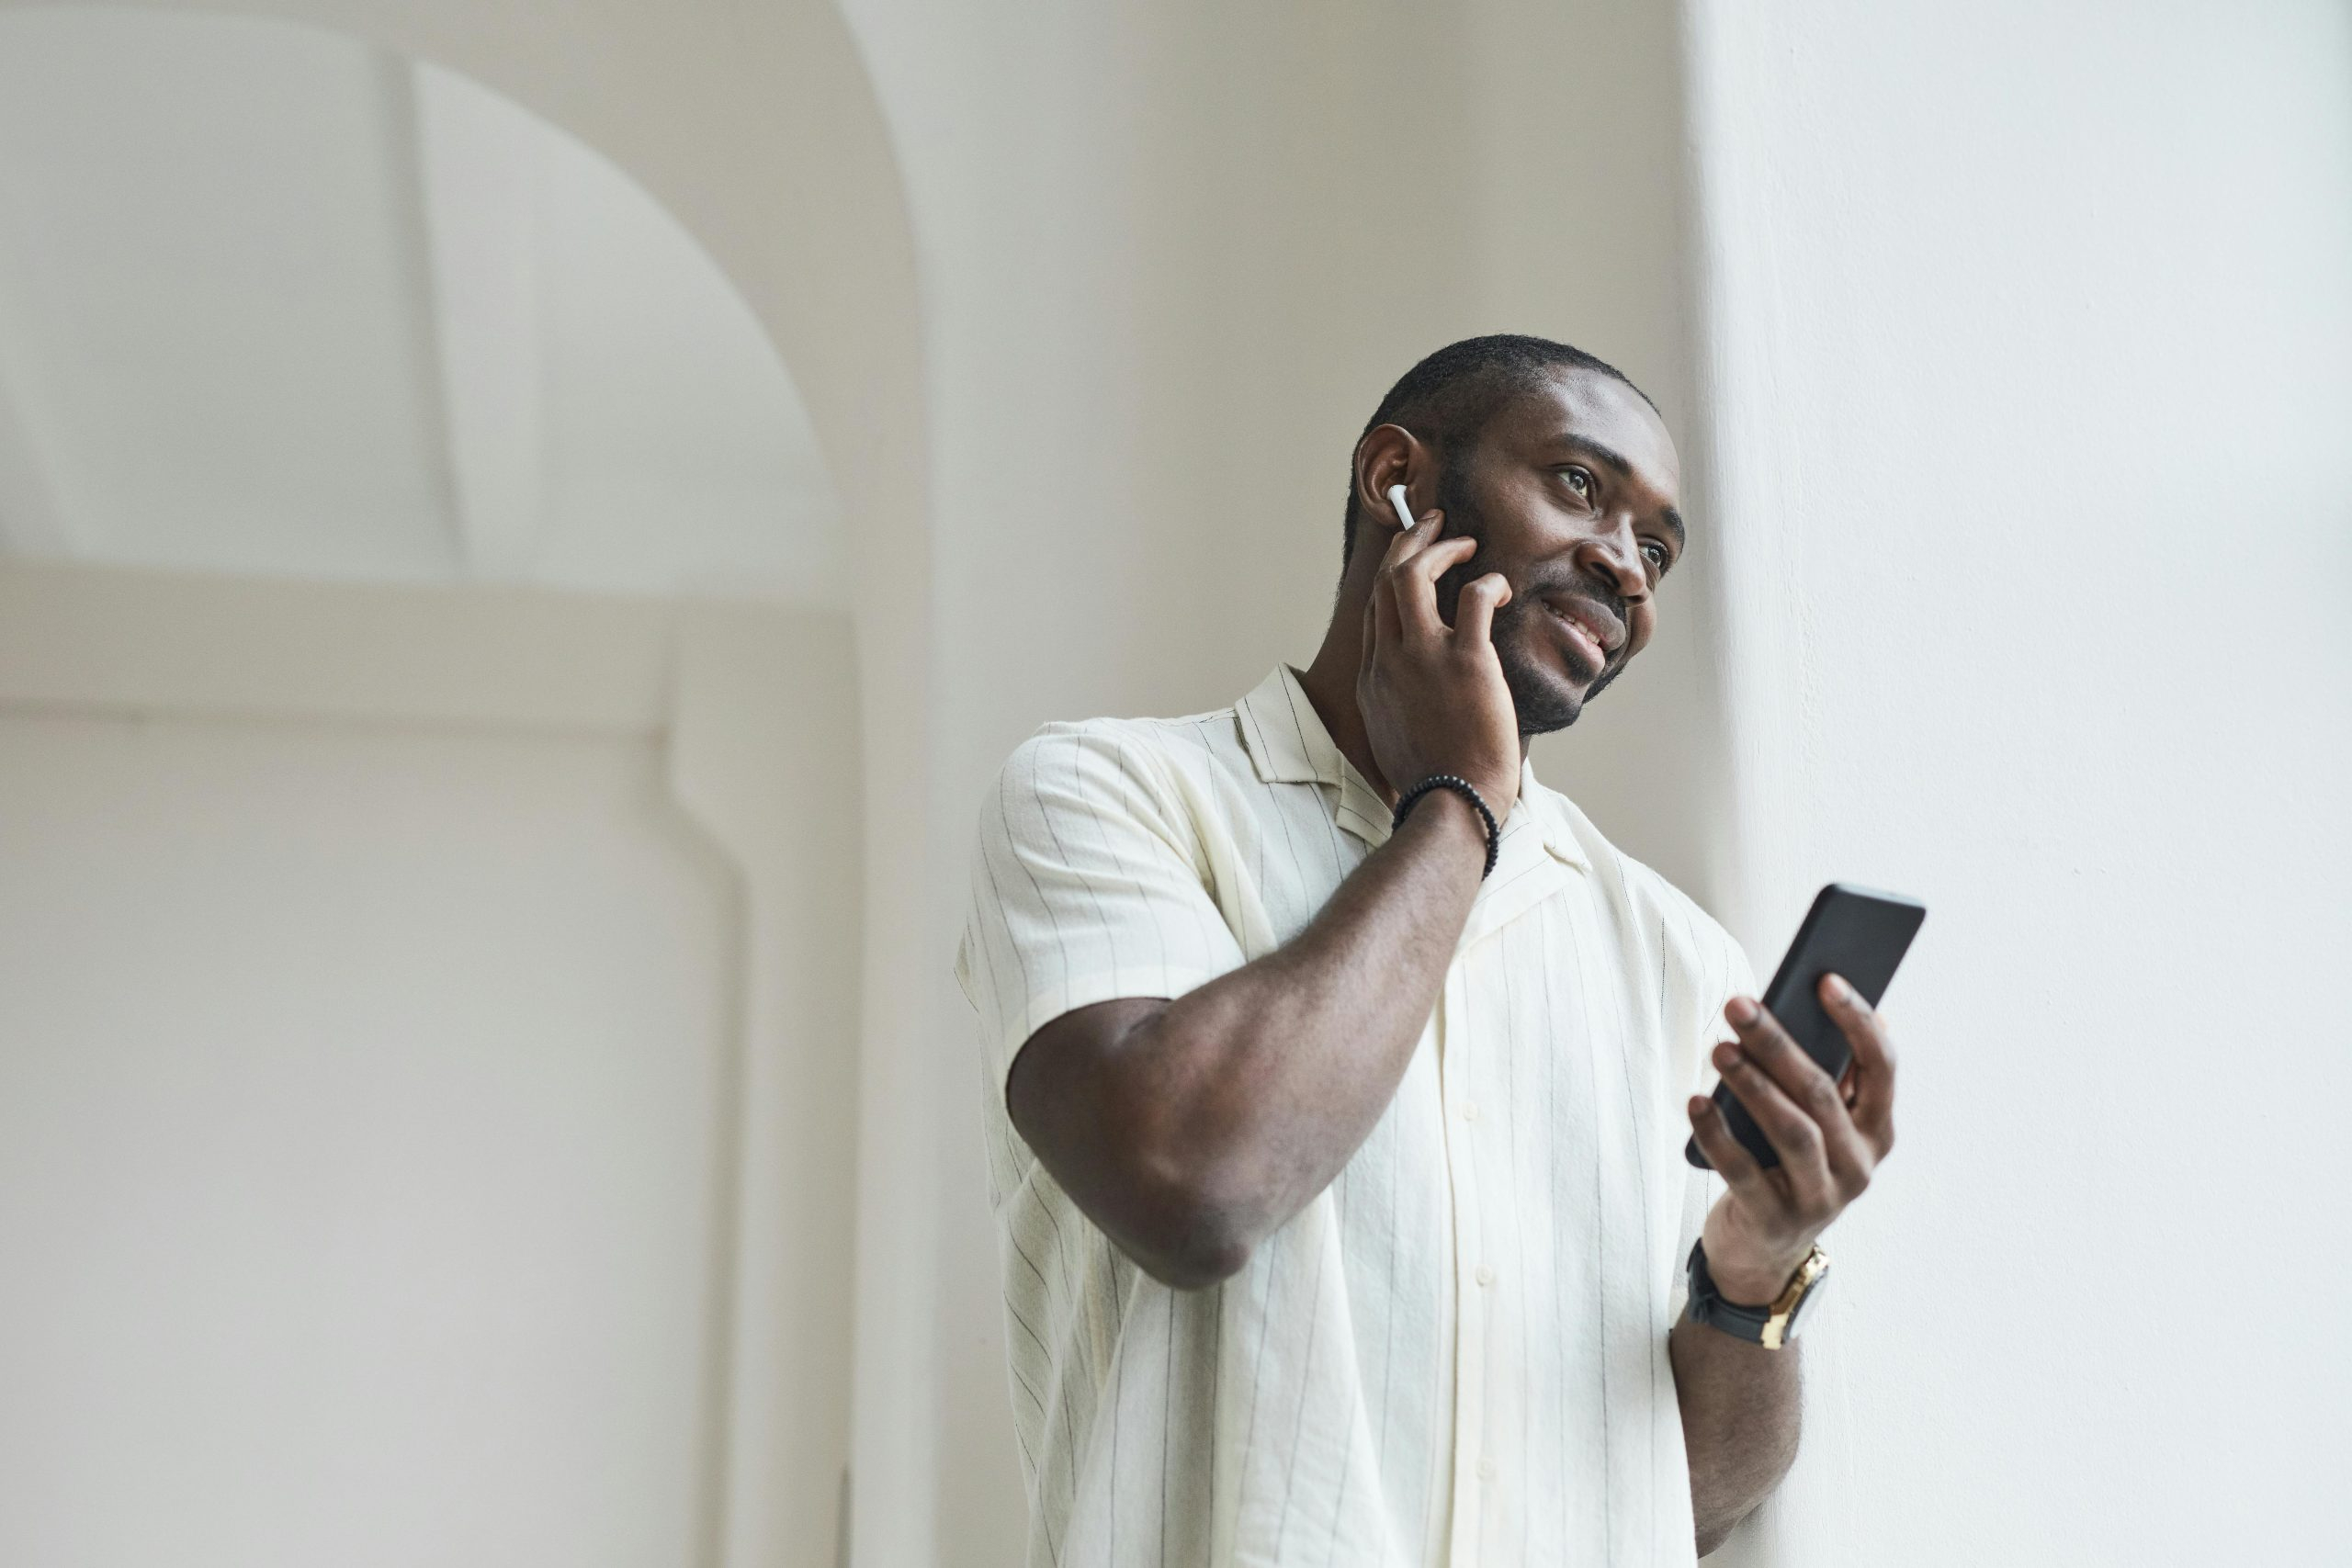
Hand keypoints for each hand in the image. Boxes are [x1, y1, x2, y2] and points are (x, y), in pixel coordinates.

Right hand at [1355, 506, 1520, 817]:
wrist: (1452, 805)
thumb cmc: (1436, 781)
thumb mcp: (1396, 737)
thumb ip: (1401, 703)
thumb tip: (1419, 694)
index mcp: (1374, 678)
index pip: (1375, 609)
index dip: (1392, 576)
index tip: (1413, 559)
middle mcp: (1390, 660)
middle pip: (1386, 580)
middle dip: (1410, 541)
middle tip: (1435, 523)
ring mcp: (1423, 658)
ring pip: (1413, 575)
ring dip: (1439, 547)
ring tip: (1467, 541)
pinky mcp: (1467, 663)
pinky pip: (1475, 598)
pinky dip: (1489, 583)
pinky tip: (1501, 589)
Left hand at [1685, 974, 1897, 1304]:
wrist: (1763, 1252)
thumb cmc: (1786, 1164)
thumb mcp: (1817, 1123)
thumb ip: (1826, 1072)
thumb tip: (1826, 997)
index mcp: (1876, 1131)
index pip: (1881, 1068)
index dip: (1857, 1022)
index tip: (1825, 979)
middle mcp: (1858, 1165)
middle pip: (1823, 1094)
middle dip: (1779, 1044)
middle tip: (1738, 1004)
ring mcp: (1820, 1197)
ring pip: (1792, 1131)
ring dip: (1752, 1085)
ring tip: (1719, 1048)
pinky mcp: (1775, 1219)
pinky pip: (1744, 1171)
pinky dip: (1717, 1133)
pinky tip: (1695, 1101)